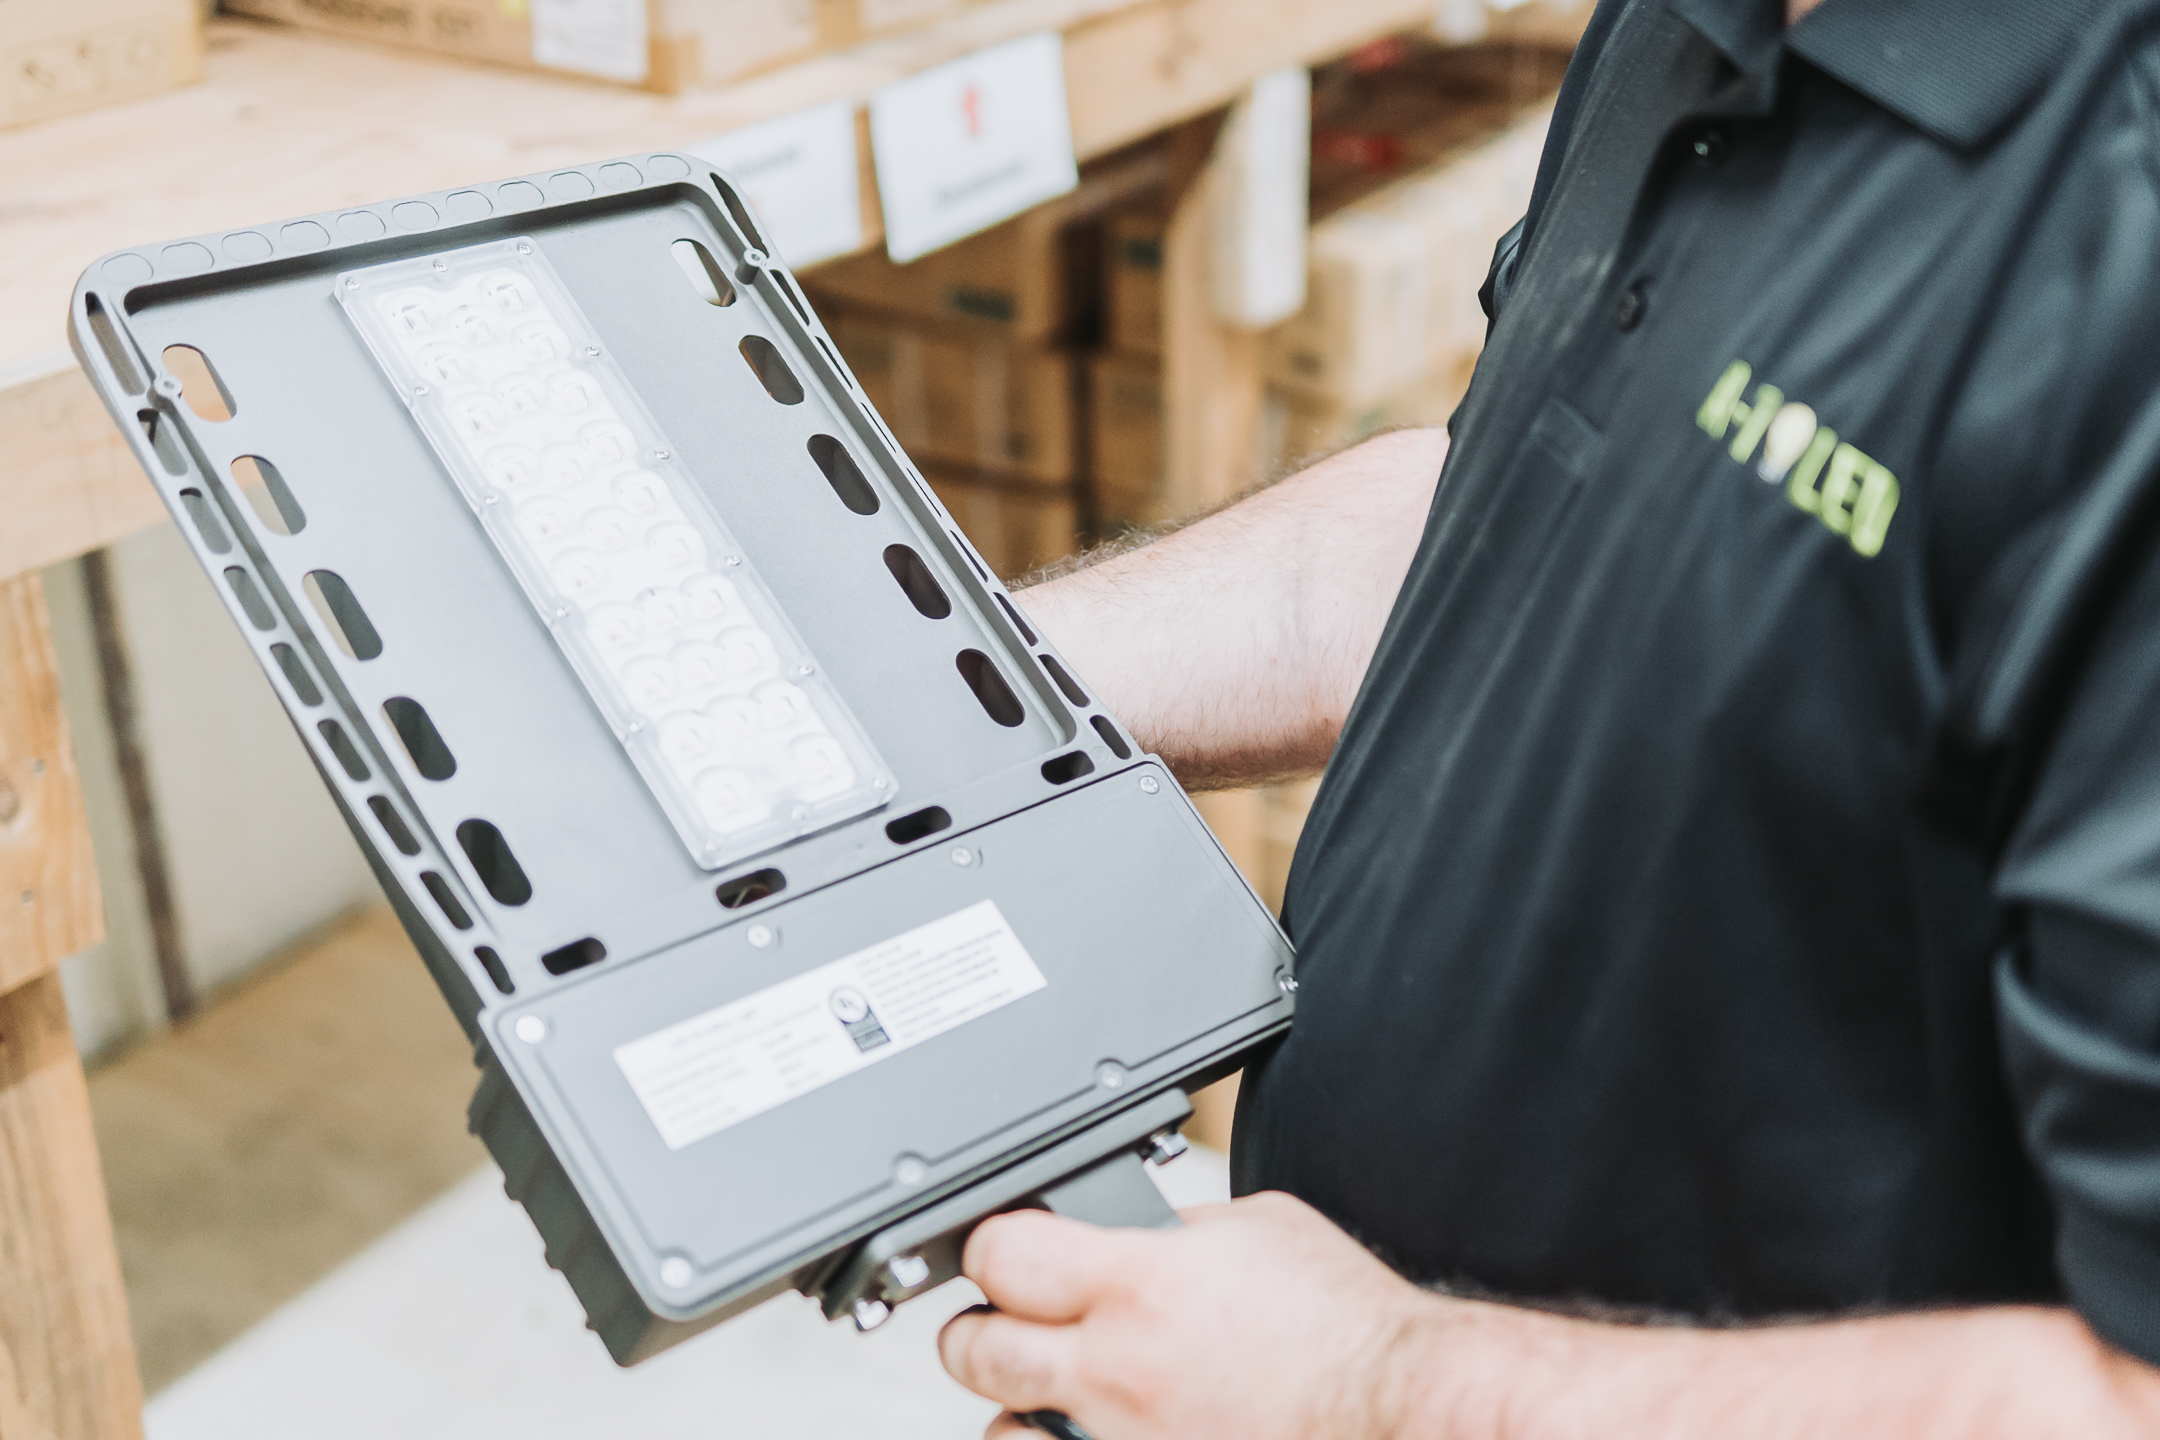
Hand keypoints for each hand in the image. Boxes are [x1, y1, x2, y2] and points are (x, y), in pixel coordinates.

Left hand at [937, 1191, 1445, 1439]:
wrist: (1403, 1405)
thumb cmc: (1348, 1322)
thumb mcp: (1256, 1227)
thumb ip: (1173, 1231)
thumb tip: (1131, 1232)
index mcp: (1136, 1282)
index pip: (1001, 1252)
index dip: (993, 1243)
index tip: (1006, 1249)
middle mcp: (1116, 1368)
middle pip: (977, 1350)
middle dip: (983, 1329)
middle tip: (1008, 1321)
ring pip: (1005, 1434)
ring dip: (1019, 1409)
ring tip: (1050, 1393)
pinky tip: (1087, 1431)